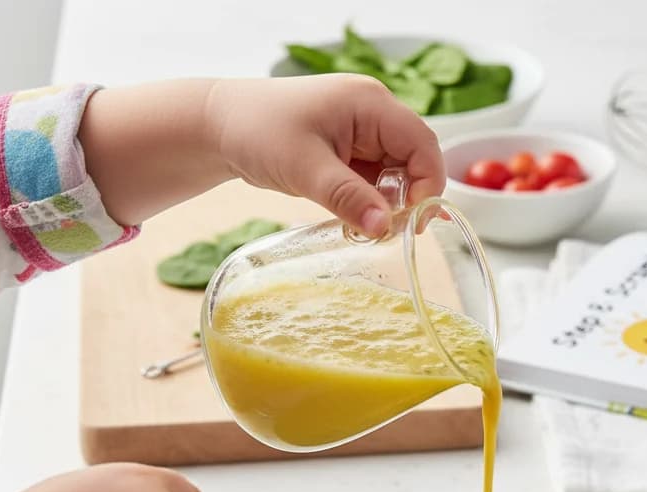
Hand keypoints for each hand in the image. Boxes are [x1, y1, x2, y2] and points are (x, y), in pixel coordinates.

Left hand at [204, 74, 444, 236]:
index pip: (423, 145)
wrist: (220, 127)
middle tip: (391, 231)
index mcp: (371, 104)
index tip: (411, 220)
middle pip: (415, 160)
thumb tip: (385, 228)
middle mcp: (373, 113)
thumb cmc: (257, 132)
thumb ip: (348, 198)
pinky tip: (357, 219)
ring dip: (389, 204)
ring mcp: (362, 132)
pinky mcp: (350, 150)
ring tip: (368, 227)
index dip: (426, 185)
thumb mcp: (305, 169)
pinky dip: (371, 202)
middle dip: (409, 198)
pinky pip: (375, 179)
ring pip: (396, 174)